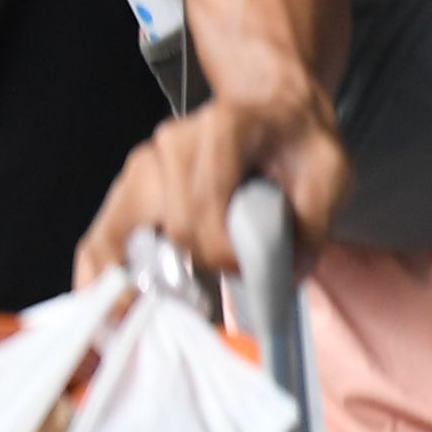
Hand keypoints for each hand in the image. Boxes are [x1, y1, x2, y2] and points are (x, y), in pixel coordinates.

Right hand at [74, 86, 352, 285]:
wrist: (271, 110)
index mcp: (221, 130)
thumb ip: (312, 222)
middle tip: (220, 294)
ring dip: (136, 280)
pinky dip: (102, 273)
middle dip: (195, 269)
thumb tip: (284, 273)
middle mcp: (171, 144)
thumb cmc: (297, 142)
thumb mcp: (330, 173)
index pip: (205, 204)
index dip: (224, 251)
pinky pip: (103, 235)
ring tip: (146, 320)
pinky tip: (110, 310)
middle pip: (169, 225)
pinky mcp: (130, 187)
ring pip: (123, 233)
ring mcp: (144, 164)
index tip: (249, 272)